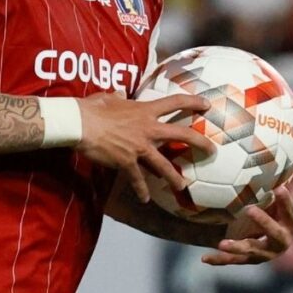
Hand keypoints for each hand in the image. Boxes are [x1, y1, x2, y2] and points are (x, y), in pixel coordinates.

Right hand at [77, 92, 214, 202]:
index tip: (206, 105)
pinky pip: (138, 179)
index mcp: (145, 110)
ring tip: (182, 186)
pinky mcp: (127, 162)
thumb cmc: (92, 108)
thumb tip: (120, 93)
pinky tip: (145, 199)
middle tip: (211, 150)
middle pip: (182, 134)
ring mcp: (139, 147)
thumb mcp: (107, 97)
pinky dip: (141, 190)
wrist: (80, 124)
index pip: (175, 102)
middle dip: (200, 143)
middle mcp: (148, 129)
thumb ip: (117, 96)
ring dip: (174, 177)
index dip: (193, 102)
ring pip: (164, 165)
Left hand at [203, 137, 292, 265]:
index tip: (279, 189)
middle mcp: (280, 239)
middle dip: (265, 222)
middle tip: (250, 210)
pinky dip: (219, 260)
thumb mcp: (285, 190)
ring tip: (223, 242)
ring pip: (252, 251)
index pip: (291, 212)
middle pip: (277, 233)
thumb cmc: (276, 207)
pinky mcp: (247, 259)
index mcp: (290, 221)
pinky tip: (204, 258)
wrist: (265, 236)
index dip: (287, 203)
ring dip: (238, 247)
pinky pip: (232, 262)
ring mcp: (263, 252)